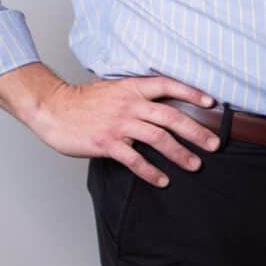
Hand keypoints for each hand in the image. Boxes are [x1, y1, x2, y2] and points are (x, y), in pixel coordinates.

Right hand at [10, 70, 220, 186]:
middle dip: (196, 131)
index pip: (167, 85)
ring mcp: (118, 124)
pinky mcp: (106, 143)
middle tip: (214, 144)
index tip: (211, 102)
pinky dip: (151, 171)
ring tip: (194, 165)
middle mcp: (129, 105)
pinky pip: (134, 160)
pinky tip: (162, 180)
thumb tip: (161, 103)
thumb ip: (136, 95)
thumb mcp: (114, 89)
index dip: (191, 93)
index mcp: (132, 88)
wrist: (52, 108)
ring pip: (158, 138)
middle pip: (171, 117)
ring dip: (179, 153)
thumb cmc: (83, 101)